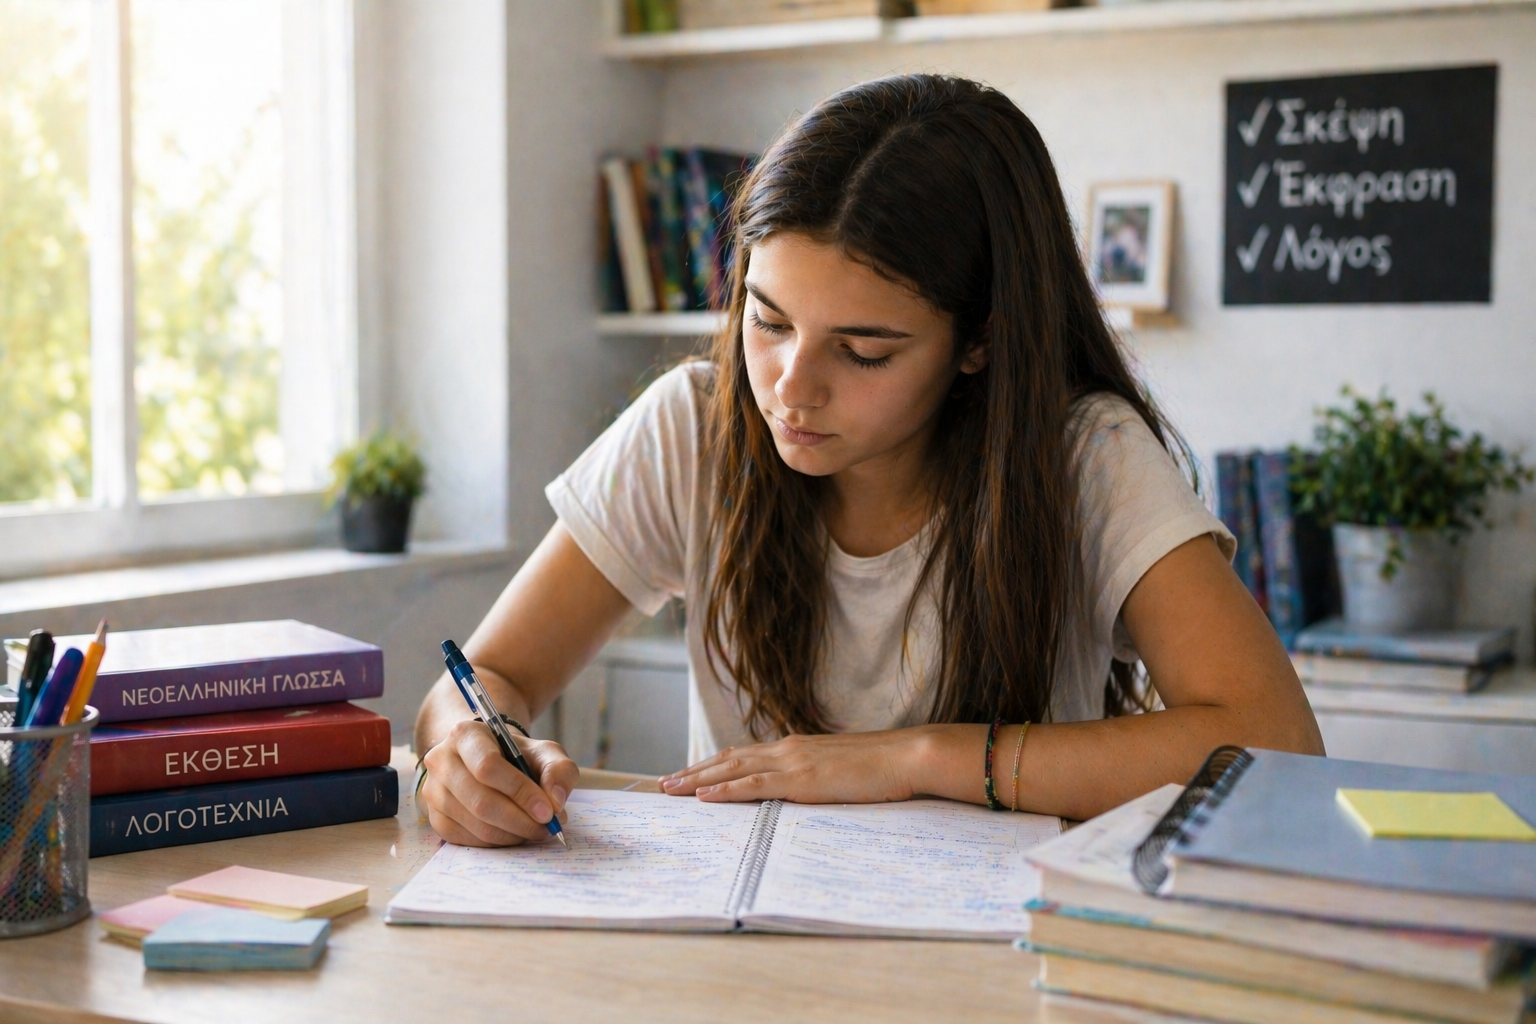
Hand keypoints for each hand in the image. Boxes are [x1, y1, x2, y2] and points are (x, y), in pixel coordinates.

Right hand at [420, 719, 578, 846]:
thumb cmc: (517, 756)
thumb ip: (558, 770)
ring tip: (536, 830)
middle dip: (520, 820)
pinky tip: (515, 834)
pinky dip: (498, 842)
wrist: (489, 761)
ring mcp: (433, 792)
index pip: (488, 767)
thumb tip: (556, 801)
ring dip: (512, 834)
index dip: (520, 792)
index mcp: (464, 734)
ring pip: (475, 824)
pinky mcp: (435, 818)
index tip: (548, 811)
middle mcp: (440, 761)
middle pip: (480, 801)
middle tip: (547, 827)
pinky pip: (468, 840)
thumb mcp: (544, 752)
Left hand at [658, 729, 927, 803]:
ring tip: (670, 788)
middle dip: (694, 771)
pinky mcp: (801, 780)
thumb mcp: (842, 770)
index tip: (691, 773)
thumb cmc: (882, 767)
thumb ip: (819, 776)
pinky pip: (754, 785)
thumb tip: (808, 789)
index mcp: (797, 748)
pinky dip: (725, 789)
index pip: (745, 755)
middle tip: (664, 783)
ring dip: (697, 778)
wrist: (906, 756)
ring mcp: (792, 762)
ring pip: (732, 769)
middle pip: (729, 759)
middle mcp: (788, 749)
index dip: (715, 764)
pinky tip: (703, 795)